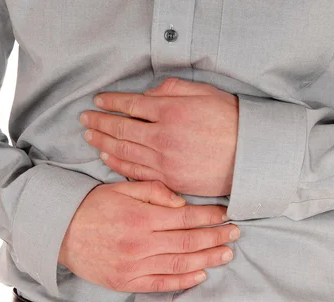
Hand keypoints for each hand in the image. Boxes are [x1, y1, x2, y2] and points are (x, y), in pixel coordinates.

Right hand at [59, 180, 240, 292]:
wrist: (60, 233)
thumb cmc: (92, 207)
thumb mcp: (121, 188)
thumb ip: (153, 192)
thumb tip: (181, 203)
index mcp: (141, 216)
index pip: (185, 217)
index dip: (209, 216)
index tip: (225, 214)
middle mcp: (141, 242)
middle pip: (188, 241)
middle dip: (216, 237)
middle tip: (235, 233)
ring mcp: (134, 265)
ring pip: (180, 264)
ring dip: (207, 259)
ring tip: (226, 254)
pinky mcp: (127, 282)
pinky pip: (161, 284)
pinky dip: (183, 281)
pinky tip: (201, 275)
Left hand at [80, 77, 238, 196]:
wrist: (249, 156)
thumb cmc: (230, 121)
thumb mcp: (204, 93)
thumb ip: (173, 90)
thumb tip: (148, 94)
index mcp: (170, 111)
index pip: (131, 105)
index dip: (111, 102)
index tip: (99, 100)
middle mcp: (162, 136)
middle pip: (121, 128)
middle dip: (99, 122)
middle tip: (84, 119)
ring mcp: (164, 160)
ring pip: (124, 150)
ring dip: (102, 142)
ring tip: (89, 137)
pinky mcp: (169, 179)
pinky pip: (136, 171)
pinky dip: (118, 164)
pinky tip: (106, 158)